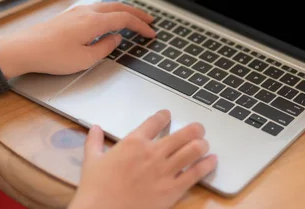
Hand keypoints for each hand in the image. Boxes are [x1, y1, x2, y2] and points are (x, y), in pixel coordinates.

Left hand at [0, 2, 155, 77]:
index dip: (141, 26)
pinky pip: (97, 9)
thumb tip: (116, 39)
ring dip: (124, 11)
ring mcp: (77, 12)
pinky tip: (109, 18)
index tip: (152, 33)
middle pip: (119, 7)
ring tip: (133, 17)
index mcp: (94, 22)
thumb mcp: (84, 60)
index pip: (125, 20)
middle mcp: (87, 12)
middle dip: (137, 13)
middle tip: (150, 19)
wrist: (22, 49)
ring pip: (107, 6)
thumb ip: (105, 48)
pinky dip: (110, 12)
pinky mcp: (69, 15)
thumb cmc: (51, 56)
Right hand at [69, 110, 217, 208]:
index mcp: (134, 142)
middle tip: (198, 129)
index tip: (168, 115)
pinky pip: (195, 173)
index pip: (155, 121)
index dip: (164, 116)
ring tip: (204, 144)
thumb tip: (94, 128)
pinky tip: (212, 160)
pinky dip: (207, 165)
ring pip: (193, 150)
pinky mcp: (172, 189)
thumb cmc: (95, 189)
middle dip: (195, 129)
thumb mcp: (92, 161)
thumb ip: (94, 142)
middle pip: (183, 133)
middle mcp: (153, 153)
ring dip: (202, 144)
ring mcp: (165, 171)